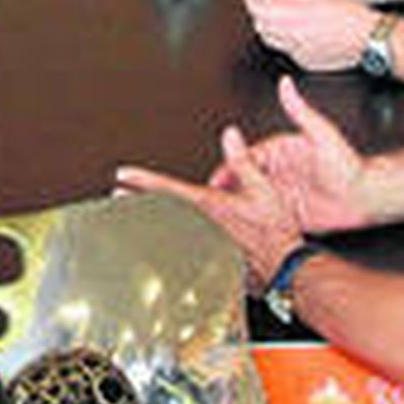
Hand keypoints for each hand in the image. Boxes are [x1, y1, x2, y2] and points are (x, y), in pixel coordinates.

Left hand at [116, 128, 305, 293]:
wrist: (286, 269)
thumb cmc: (276, 232)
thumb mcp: (264, 189)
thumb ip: (243, 161)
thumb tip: (231, 134)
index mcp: (209, 207)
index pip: (167, 189)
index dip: (142, 179)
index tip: (122, 174)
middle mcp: (200, 227)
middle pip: (159, 211)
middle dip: (136, 202)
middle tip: (117, 194)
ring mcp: (202, 245)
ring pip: (166, 230)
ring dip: (147, 221)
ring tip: (130, 215)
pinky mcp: (208, 261)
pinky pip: (180, 248)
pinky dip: (166, 241)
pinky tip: (160, 242)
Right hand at [212, 76, 373, 235]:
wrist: (366, 196)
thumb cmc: (347, 164)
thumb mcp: (321, 134)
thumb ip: (300, 110)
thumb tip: (285, 83)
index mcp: (279, 150)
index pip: (247, 157)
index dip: (230, 167)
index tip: (216, 177)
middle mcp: (278, 171)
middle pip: (244, 179)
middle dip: (227, 188)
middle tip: (209, 199)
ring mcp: (281, 192)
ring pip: (250, 198)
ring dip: (236, 205)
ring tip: (220, 214)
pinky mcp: (289, 212)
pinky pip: (264, 216)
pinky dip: (252, 221)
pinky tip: (242, 227)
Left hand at [241, 0, 378, 71]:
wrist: (369, 39)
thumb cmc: (348, 14)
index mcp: (290, 16)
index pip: (256, 6)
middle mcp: (289, 37)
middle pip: (260, 23)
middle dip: (260, 10)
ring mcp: (296, 52)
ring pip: (269, 38)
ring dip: (270, 24)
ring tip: (281, 13)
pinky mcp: (304, 62)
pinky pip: (286, 49)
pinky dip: (285, 38)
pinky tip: (296, 29)